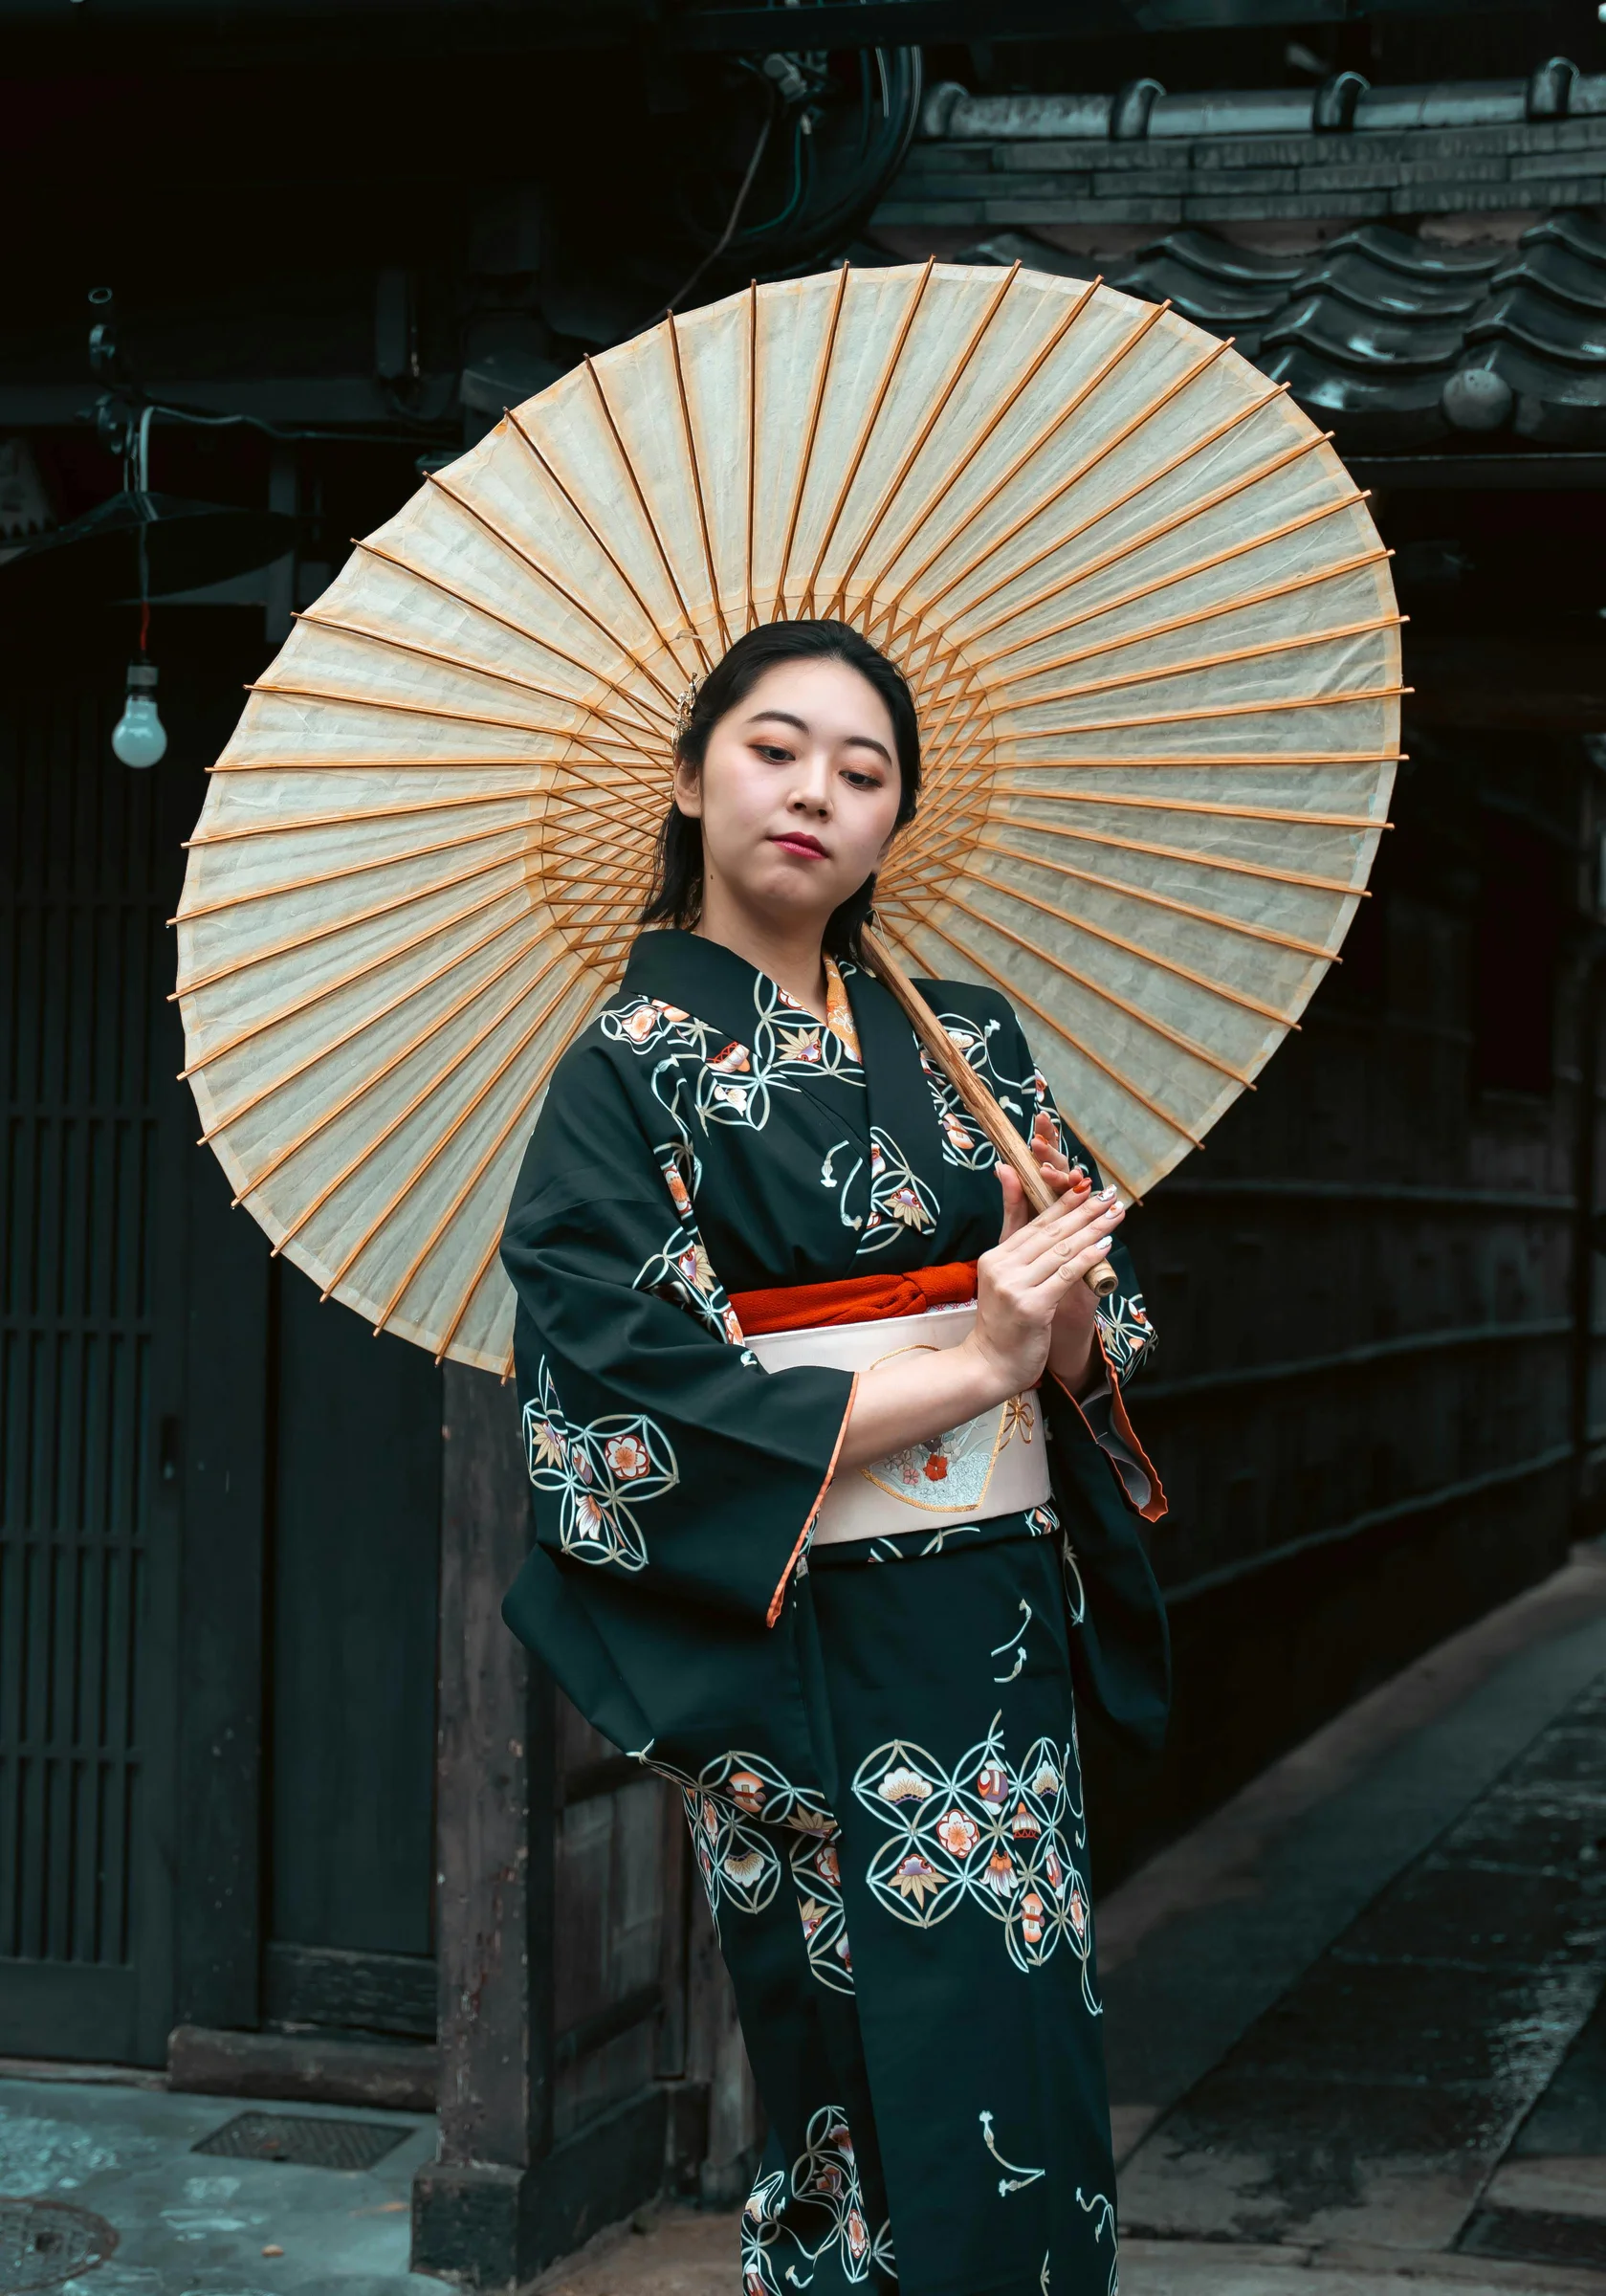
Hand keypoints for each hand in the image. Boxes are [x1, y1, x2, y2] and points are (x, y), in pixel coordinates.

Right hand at [963, 1166, 1124, 1402]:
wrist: (990, 1364)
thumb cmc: (1004, 1323)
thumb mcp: (1005, 1277)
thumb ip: (1015, 1240)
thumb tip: (1010, 1181)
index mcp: (995, 1256)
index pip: (1034, 1222)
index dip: (1063, 1202)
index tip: (1087, 1185)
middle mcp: (1001, 1267)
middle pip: (1050, 1232)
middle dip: (1084, 1211)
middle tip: (1109, 1195)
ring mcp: (1014, 1287)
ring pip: (1061, 1250)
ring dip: (1092, 1230)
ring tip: (1115, 1214)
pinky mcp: (1031, 1307)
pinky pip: (1066, 1276)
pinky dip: (1087, 1258)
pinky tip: (1105, 1245)